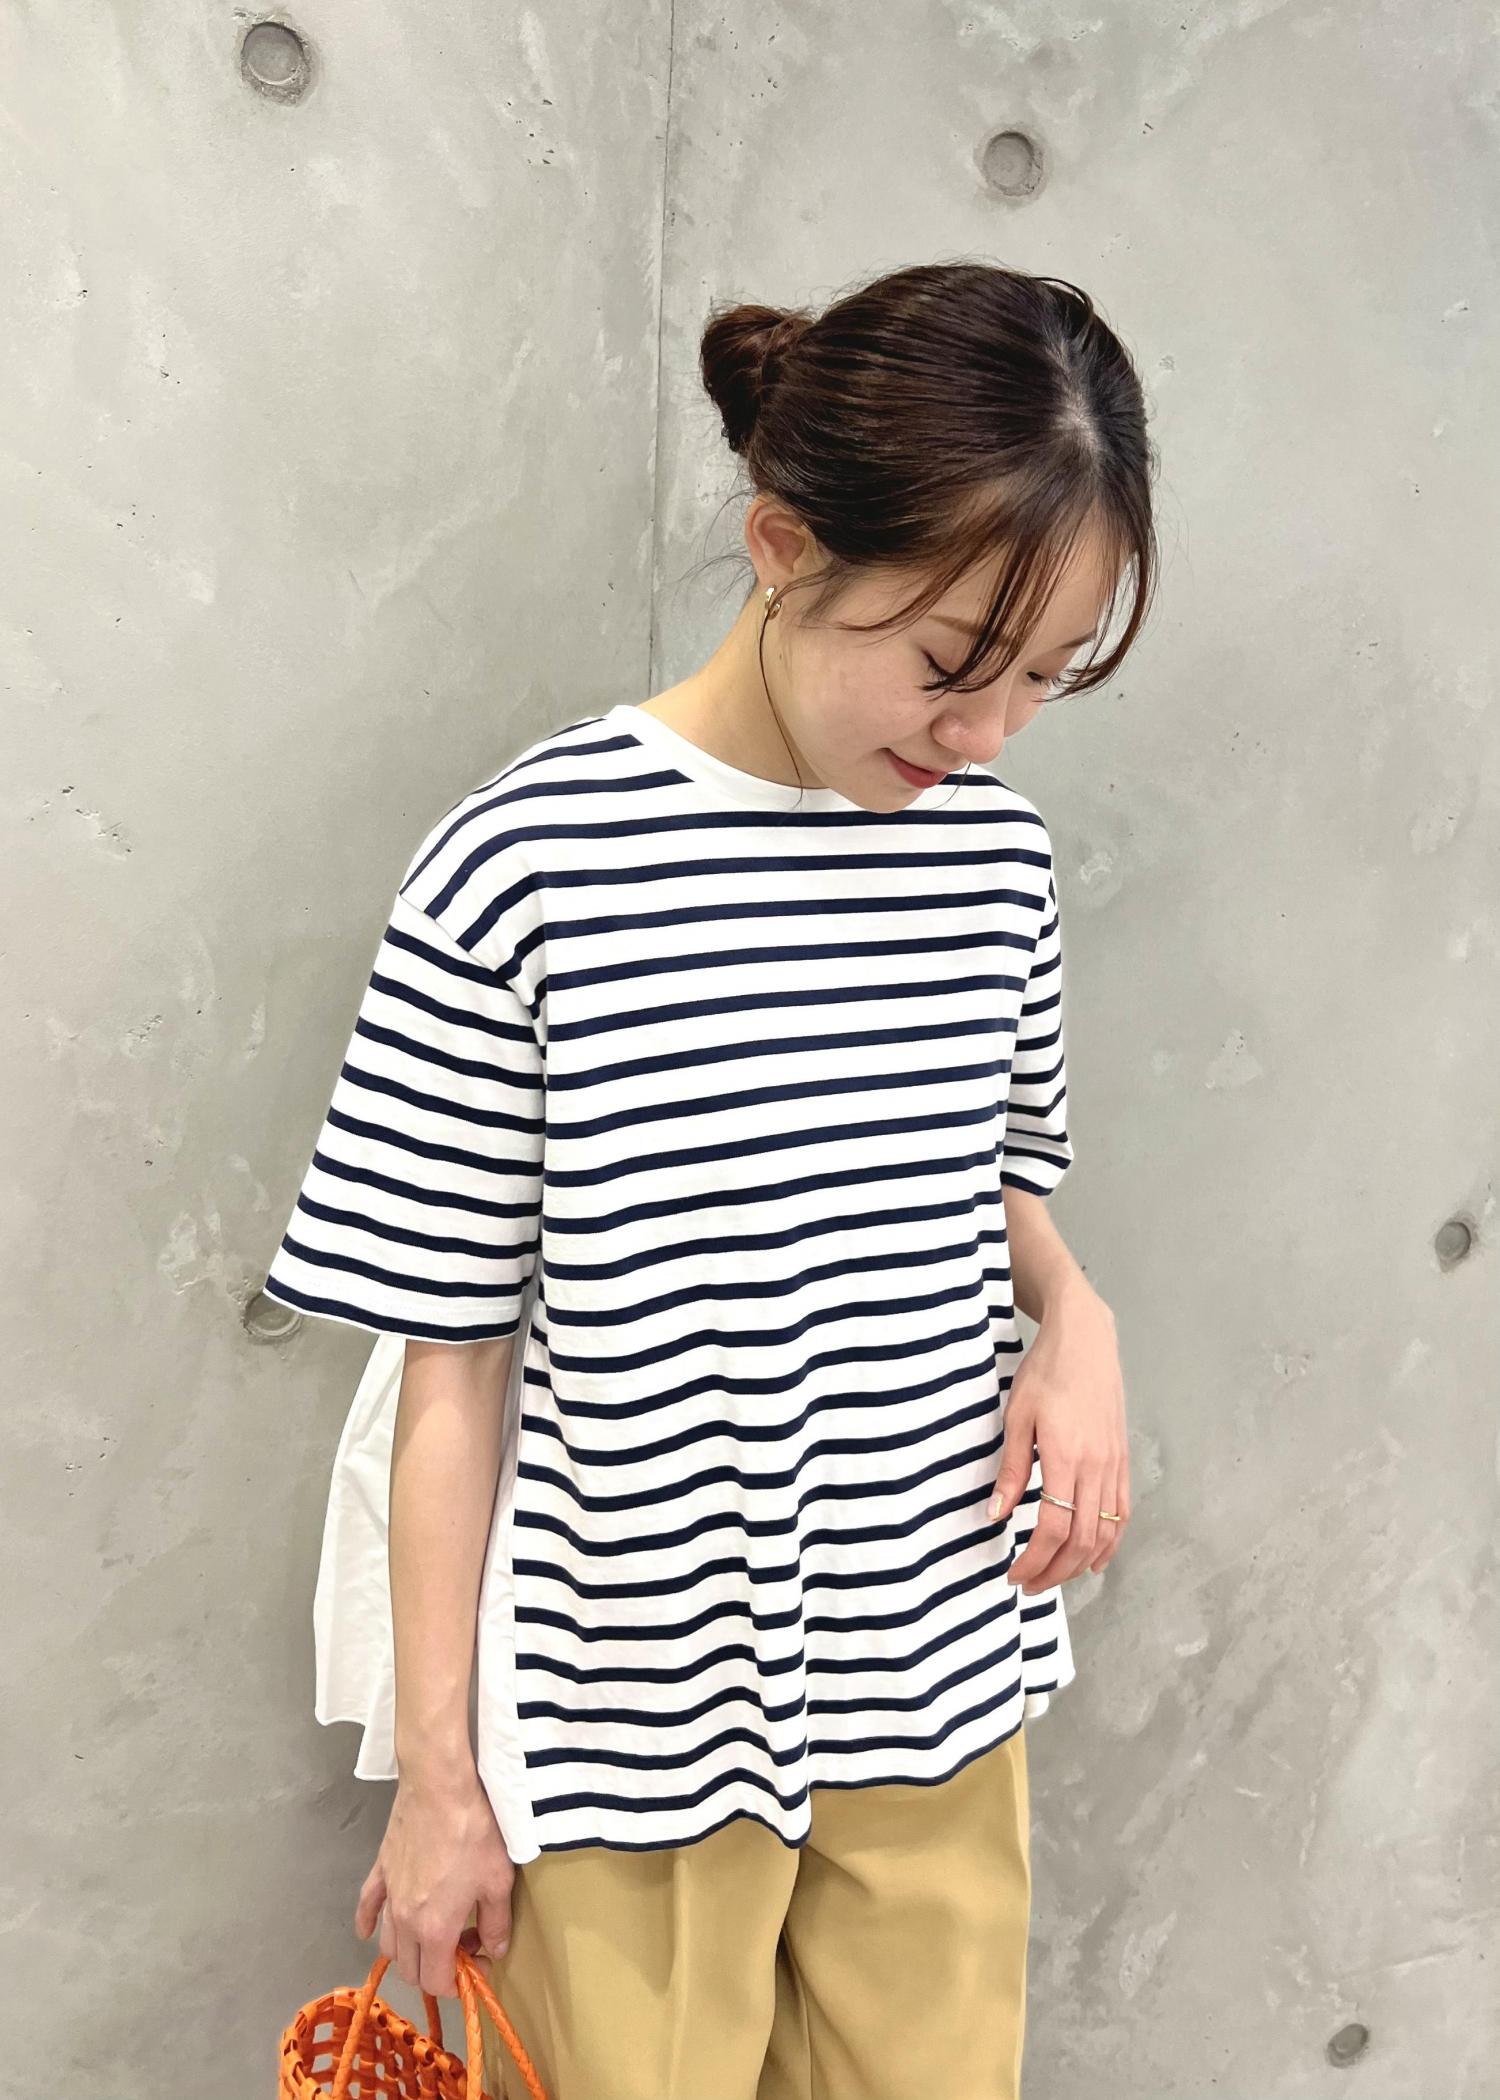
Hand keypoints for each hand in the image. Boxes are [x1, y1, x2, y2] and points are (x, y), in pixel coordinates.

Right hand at [354, 1767, 515, 1998]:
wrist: (439, 1787)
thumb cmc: (473, 1834)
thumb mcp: (498, 1882)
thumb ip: (496, 1924)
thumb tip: (494, 1951)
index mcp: (434, 1930)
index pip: (437, 1982)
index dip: (460, 1984)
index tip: (479, 1963)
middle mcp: (404, 1922)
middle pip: (410, 1970)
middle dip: (436, 1970)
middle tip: (464, 1943)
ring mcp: (388, 1896)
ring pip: (388, 1945)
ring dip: (409, 1952)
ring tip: (434, 1934)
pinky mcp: (380, 1872)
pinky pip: (367, 1907)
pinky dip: (367, 1923)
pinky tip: (369, 1930)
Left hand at [988, 1281, 1129, 1589]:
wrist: (1086, 1341)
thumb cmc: (1046, 1373)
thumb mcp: (1017, 1417)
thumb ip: (1011, 1469)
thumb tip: (996, 1514)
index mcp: (1067, 1457)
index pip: (1053, 1527)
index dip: (1034, 1560)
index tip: (1014, 1575)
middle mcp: (1097, 1467)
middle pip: (1081, 1540)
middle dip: (1054, 1572)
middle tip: (1028, 1584)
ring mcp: (1114, 1465)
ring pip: (1105, 1532)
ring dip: (1079, 1564)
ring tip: (1054, 1577)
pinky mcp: (1122, 1460)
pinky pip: (1122, 1513)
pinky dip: (1110, 1543)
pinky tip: (1095, 1559)